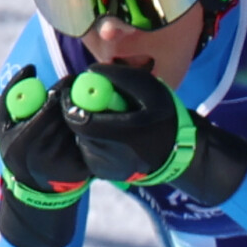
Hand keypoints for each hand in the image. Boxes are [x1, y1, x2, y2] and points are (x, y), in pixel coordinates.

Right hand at [0, 71, 87, 246]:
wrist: (37, 191)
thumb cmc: (17, 149)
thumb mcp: (4, 125)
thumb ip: (13, 94)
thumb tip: (31, 68)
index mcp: (24, 142)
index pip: (50, 107)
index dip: (62, 90)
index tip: (70, 80)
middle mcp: (46, 155)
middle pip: (70, 115)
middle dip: (77, 98)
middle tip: (82, 87)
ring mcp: (67, 164)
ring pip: (84, 126)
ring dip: (87, 114)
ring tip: (86, 110)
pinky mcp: (84, 170)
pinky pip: (92, 140)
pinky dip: (93, 131)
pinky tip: (90, 131)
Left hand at [63, 64, 190, 185]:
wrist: (176, 154)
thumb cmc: (164, 117)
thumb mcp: (150, 89)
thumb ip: (119, 77)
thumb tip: (89, 73)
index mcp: (124, 134)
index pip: (79, 118)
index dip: (71, 101)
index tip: (76, 90)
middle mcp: (111, 156)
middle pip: (77, 128)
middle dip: (82, 111)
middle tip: (97, 103)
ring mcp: (104, 168)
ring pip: (80, 138)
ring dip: (89, 124)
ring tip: (112, 121)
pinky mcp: (101, 173)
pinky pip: (86, 149)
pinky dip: (94, 138)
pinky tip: (113, 137)